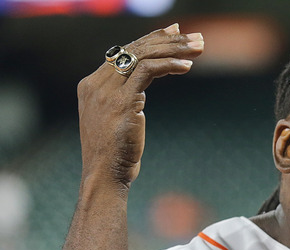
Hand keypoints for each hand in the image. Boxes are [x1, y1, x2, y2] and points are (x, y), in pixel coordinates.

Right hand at [76, 24, 203, 191]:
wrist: (104, 176)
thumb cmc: (116, 154)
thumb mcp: (117, 120)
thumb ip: (125, 100)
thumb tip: (141, 90)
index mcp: (92, 85)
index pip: (124, 52)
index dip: (151, 39)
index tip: (175, 33)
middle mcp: (95, 83)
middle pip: (134, 49)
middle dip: (168, 40)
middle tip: (195, 37)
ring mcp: (106, 92)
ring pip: (142, 56)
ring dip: (174, 49)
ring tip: (198, 48)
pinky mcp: (120, 102)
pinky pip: (147, 71)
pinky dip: (169, 65)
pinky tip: (187, 67)